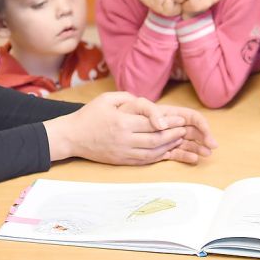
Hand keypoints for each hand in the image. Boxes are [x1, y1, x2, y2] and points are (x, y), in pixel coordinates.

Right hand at [44, 92, 216, 164]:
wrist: (71, 137)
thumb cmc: (89, 115)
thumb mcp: (107, 98)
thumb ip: (130, 98)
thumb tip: (150, 104)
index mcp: (122, 122)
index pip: (152, 123)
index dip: (170, 123)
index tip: (183, 121)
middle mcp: (124, 139)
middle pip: (156, 139)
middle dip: (175, 135)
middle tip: (188, 131)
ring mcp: (124, 152)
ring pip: (153, 152)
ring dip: (170, 146)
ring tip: (182, 140)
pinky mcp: (122, 161)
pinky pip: (145, 160)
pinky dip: (160, 156)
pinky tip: (168, 151)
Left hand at [119, 98, 218, 162]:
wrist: (108, 127)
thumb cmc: (122, 112)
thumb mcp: (135, 105)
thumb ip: (151, 111)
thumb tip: (163, 124)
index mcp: (168, 113)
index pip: (191, 117)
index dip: (202, 125)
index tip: (207, 135)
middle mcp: (169, 125)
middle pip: (192, 131)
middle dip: (204, 137)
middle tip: (212, 147)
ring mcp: (165, 137)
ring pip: (186, 143)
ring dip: (198, 147)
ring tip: (206, 153)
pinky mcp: (159, 149)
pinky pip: (174, 153)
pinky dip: (184, 156)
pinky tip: (194, 159)